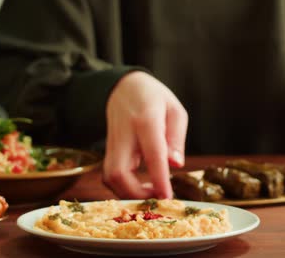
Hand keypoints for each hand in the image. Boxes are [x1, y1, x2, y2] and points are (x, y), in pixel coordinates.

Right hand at [103, 71, 187, 198]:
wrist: (123, 86)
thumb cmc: (154, 97)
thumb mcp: (174, 110)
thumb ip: (176, 138)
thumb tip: (176, 165)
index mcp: (146, 120)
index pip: (152, 154)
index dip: (159, 178)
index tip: (167, 197)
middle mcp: (124, 133)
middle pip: (118, 172)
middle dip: (135, 193)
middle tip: (157, 197)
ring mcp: (112, 142)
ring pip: (109, 177)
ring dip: (128, 193)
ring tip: (151, 192)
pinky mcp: (108, 150)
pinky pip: (109, 175)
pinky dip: (122, 187)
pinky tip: (139, 186)